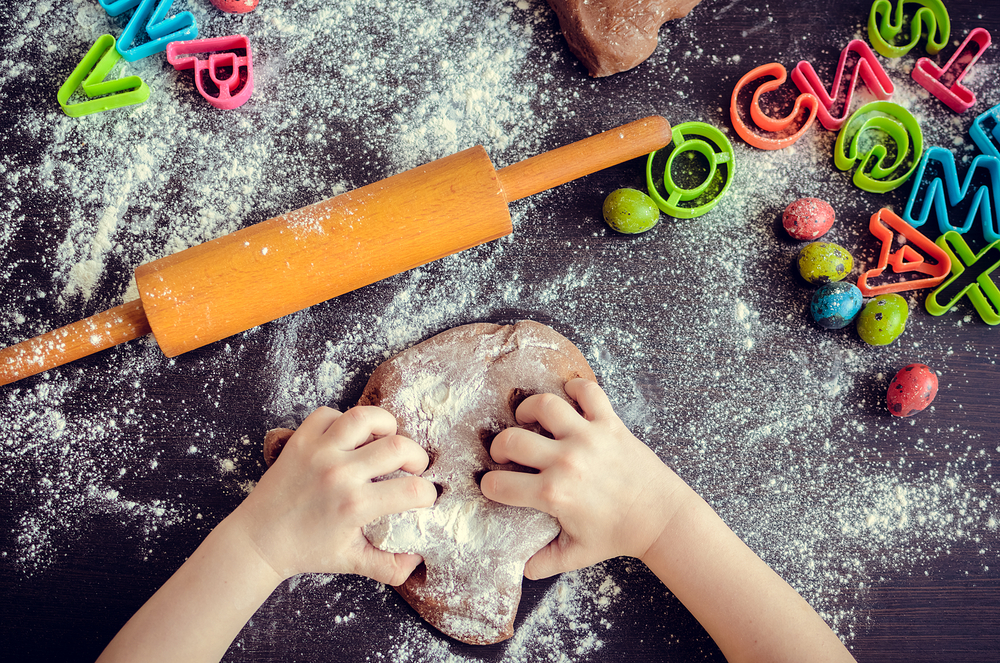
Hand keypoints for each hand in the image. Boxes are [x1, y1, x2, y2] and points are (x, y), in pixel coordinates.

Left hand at [231, 406, 436, 584]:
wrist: (260, 540)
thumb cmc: (306, 550)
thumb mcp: (351, 562)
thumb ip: (389, 567)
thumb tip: (417, 561)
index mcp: (355, 506)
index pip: (412, 491)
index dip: (428, 494)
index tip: (424, 497)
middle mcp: (339, 474)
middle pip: (398, 447)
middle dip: (417, 457)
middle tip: (412, 467)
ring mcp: (319, 452)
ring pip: (364, 417)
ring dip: (385, 425)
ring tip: (386, 440)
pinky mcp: (300, 441)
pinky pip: (328, 414)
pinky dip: (343, 420)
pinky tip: (348, 438)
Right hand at [480, 378, 685, 578]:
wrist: (660, 518)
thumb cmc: (618, 534)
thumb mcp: (577, 554)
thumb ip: (544, 562)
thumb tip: (520, 568)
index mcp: (554, 494)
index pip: (501, 484)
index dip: (490, 485)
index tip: (493, 485)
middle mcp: (567, 461)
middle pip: (512, 440)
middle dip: (499, 447)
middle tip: (505, 453)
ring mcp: (589, 438)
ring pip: (545, 405)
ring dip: (528, 408)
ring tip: (526, 417)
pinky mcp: (610, 424)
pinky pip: (589, 392)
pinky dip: (576, 387)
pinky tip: (568, 397)